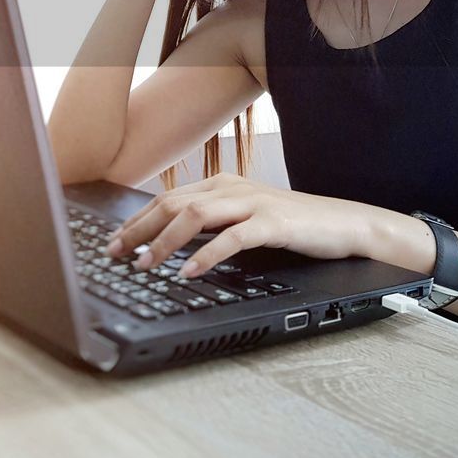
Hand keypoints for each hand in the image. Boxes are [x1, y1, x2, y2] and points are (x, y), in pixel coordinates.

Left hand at [103, 174, 378, 276]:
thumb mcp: (245, 218)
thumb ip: (213, 223)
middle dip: (138, 229)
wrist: (345, 224)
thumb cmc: (293, 226)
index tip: (112, 242)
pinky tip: (189, 271)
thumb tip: (170, 243)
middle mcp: (232, 188)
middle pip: (172, 203)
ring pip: (195, 216)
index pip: (167, 199)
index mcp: (221, 185)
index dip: (136, 220)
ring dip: (164, 242)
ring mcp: (252, 203)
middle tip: (114, 254)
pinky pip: (231, 237)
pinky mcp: (272, 223)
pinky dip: (206, 254)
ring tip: (145, 264)